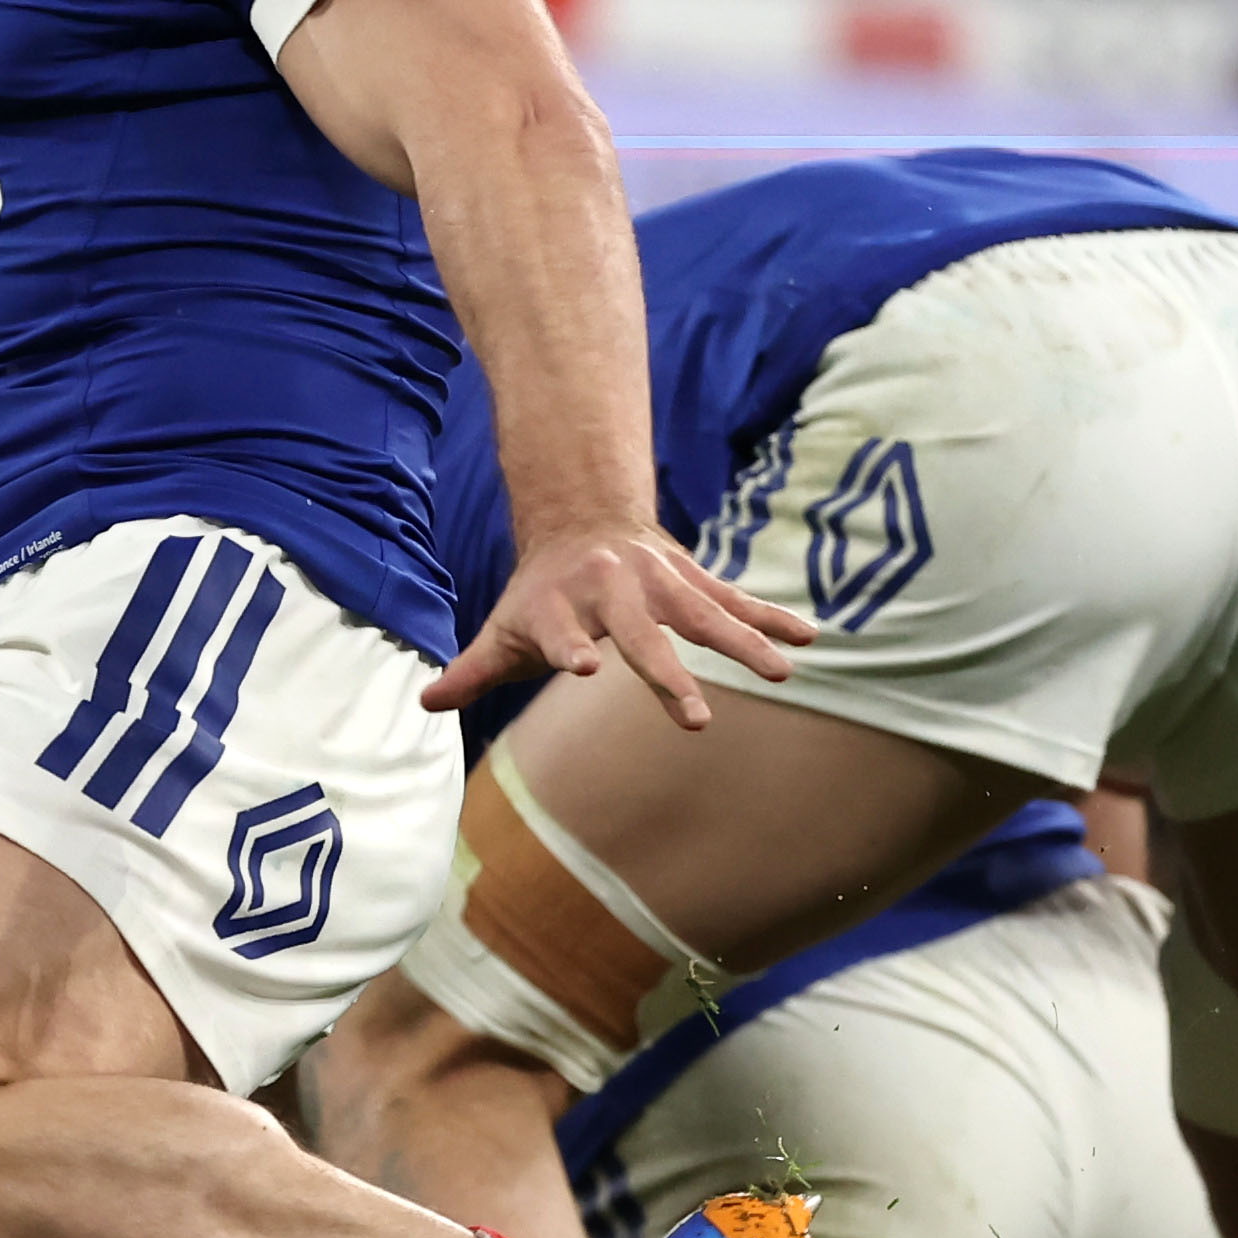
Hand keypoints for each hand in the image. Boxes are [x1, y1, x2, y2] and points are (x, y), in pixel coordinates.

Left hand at [430, 519, 811, 724]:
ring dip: (744, 642)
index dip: (567, 648)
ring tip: (783, 673)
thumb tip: (426, 704)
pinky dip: (772, 617)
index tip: (583, 668)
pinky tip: (810, 637)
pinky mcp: (692, 578)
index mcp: (561, 606)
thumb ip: (472, 670)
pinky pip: (736, 600)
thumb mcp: (503, 628)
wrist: (581, 518)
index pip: (560, 632)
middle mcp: (612, 592)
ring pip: (705, 614)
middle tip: (697, 719)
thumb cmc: (539, 593)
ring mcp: (659, 582)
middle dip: (668, 673)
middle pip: (642, 635)